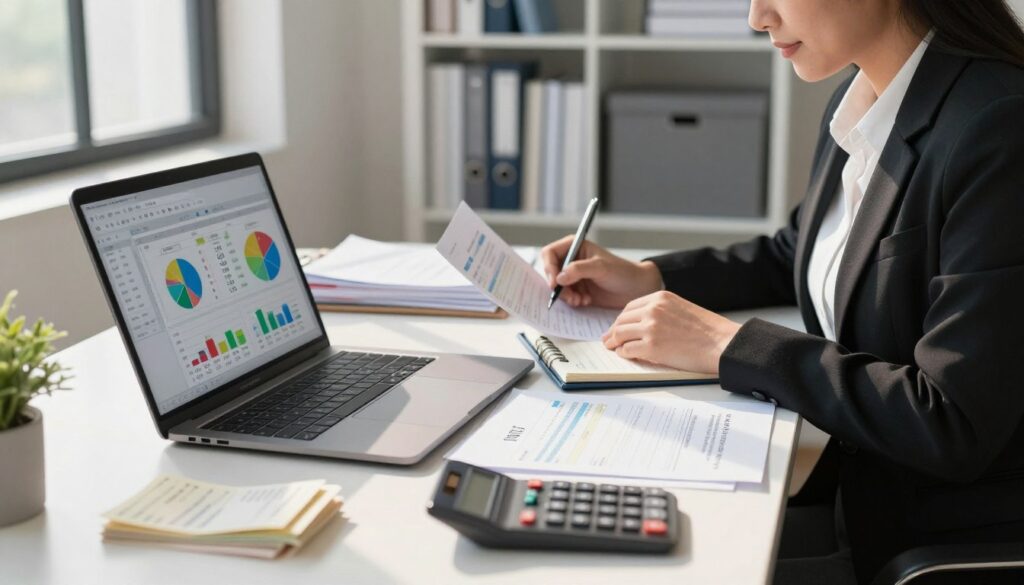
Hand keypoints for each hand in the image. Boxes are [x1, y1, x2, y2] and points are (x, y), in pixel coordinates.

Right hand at [539, 235, 662, 308]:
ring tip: (580, 300)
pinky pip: (565, 297)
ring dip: (566, 296)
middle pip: (551, 272)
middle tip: (569, 296)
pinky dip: (572, 301)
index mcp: (575, 247)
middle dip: (558, 286)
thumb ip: (579, 270)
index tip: (555, 282)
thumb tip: (559, 278)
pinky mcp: (578, 290)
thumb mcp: (600, 268)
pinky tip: (586, 301)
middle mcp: (571, 260)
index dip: (549, 267)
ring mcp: (574, 276)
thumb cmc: (622, 272)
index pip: (550, 253)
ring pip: (557, 287)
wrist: (636, 289)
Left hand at [601, 291, 740, 374]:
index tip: (617, 327)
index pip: (630, 307)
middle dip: (613, 331)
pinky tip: (625, 355)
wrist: (722, 343)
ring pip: (620, 334)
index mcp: (660, 297)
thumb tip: (643, 325)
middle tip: (609, 340)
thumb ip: (662, 312)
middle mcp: (653, 309)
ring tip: (612, 348)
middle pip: (622, 320)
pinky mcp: (651, 346)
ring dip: (614, 342)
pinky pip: (627, 349)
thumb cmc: (708, 331)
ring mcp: (650, 327)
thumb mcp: (682, 309)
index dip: (622, 319)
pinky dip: (623, 353)